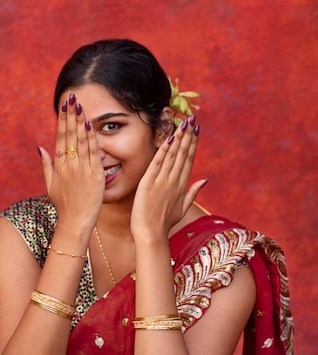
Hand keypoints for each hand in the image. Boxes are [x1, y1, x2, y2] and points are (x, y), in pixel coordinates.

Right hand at [39, 93, 104, 228]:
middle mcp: (69, 165)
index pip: (60, 137)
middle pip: (69, 135)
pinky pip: (93, 154)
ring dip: (80, 121)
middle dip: (70, 115)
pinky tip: (90, 125)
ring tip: (80, 105)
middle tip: (72, 97)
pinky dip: (91, 139)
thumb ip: (46, 165)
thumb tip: (40, 147)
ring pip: (80, 141)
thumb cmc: (64, 206)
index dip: (62, 120)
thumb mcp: (50, 185)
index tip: (64, 106)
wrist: (75, 222)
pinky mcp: (95, 175)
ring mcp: (82, 169)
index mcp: (59, 166)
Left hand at [131, 120, 205, 238]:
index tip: (197, 129)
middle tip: (193, 119)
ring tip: (184, 123)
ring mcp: (162, 182)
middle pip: (183, 154)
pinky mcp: (149, 183)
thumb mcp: (182, 208)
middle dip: (189, 135)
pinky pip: (157, 163)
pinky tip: (170, 137)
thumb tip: (205, 180)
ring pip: (173, 155)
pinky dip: (164, 150)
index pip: (189, 159)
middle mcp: (174, 181)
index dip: (193, 143)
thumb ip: (193, 192)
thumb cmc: (164, 223)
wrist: (151, 235)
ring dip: (179, 138)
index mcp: (181, 185)